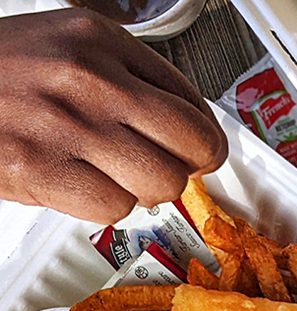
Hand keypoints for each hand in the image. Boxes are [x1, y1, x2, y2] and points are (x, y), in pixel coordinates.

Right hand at [0, 9, 226, 222]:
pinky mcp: (44, 170)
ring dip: (143, 190)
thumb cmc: (4, 77)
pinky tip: (80, 184)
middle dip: (184, 167)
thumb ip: (131, 79)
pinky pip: (117, 208)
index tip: (193, 149)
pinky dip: (105, 207)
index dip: (200, 139)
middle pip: (192, 148)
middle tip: (161, 168)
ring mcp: (68, 125)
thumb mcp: (69, 50)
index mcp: (99, 40)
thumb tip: (192, 131)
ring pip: (162, 184)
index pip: (193, 105)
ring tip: (111, 173)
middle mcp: (88, 78)